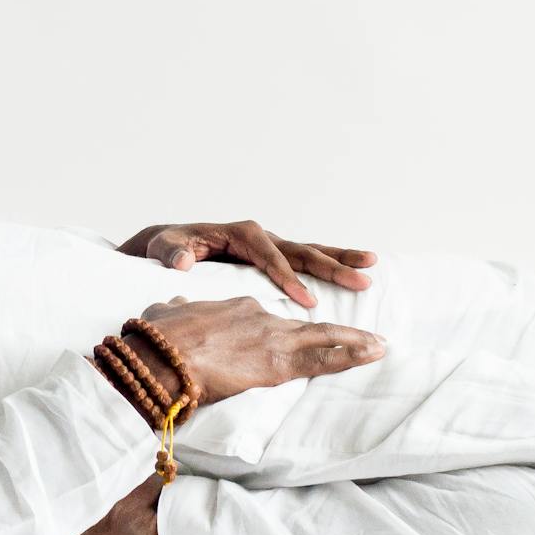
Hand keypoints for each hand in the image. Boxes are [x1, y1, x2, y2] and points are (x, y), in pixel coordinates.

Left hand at [124, 220, 377, 308]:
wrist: (170, 245)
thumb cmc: (168, 247)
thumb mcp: (163, 247)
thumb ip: (171, 252)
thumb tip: (180, 261)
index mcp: (239, 234)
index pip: (268, 256)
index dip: (287, 277)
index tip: (305, 299)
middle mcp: (259, 237)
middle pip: (298, 251)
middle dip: (328, 267)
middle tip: (360, 281)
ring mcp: (269, 246)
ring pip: (309, 252)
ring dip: (339, 260)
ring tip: (370, 264)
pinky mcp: (273, 257)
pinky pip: (304, 260)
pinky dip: (330, 263)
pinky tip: (355, 268)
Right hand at [139, 294, 385, 407]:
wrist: (160, 355)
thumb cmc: (157, 338)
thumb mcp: (165, 313)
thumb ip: (176, 307)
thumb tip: (175, 303)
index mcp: (232, 305)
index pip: (262, 317)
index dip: (278, 328)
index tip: (286, 337)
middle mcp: (258, 315)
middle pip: (302, 324)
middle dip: (336, 330)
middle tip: (363, 334)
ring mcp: (271, 336)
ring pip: (323, 335)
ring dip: (355, 340)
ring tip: (379, 345)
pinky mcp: (278, 362)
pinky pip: (325, 358)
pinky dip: (352, 355)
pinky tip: (374, 353)